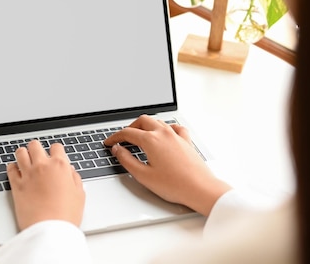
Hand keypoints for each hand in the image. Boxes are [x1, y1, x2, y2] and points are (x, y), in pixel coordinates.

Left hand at [7, 140, 85, 230]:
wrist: (49, 230)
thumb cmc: (66, 215)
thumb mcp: (79, 195)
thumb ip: (74, 179)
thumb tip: (70, 172)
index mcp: (60, 166)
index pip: (56, 147)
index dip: (56, 151)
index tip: (55, 156)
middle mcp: (42, 166)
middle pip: (35, 145)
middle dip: (37, 149)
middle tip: (38, 156)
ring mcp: (27, 174)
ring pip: (20, 153)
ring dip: (23, 154)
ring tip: (25, 160)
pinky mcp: (16, 185)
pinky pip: (10, 169)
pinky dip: (12, 167)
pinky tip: (16, 171)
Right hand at [104, 115, 230, 215]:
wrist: (200, 189)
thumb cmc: (175, 185)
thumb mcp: (143, 176)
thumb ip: (127, 160)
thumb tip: (118, 150)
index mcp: (152, 140)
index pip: (128, 133)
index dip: (115, 137)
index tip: (110, 143)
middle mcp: (164, 134)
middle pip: (142, 121)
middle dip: (130, 127)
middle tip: (122, 138)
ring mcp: (177, 136)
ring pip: (158, 122)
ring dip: (146, 125)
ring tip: (139, 135)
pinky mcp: (186, 142)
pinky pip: (174, 127)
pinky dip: (165, 127)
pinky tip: (164, 133)